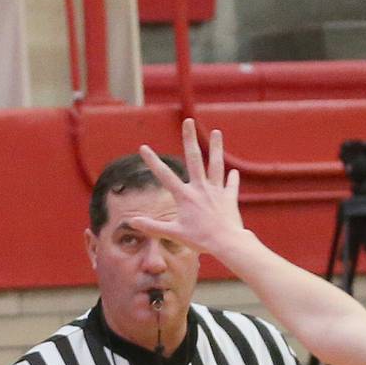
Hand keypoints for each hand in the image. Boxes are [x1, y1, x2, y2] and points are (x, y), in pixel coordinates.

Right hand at [130, 117, 245, 260]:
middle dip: (189, 139)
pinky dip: (232, 179)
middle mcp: (200, 189)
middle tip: (188, 121)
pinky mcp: (229, 198)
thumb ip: (152, 226)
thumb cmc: (200, 240)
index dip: (152, 161)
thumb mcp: (173, 233)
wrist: (226, 243)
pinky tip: (234, 172)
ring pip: (216, 165)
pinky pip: (231, 185)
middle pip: (194, 158)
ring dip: (216, 148)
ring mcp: (216, 191)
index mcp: (185, 196)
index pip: (165, 175)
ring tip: (217, 132)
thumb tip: (132, 221)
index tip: (143, 147)